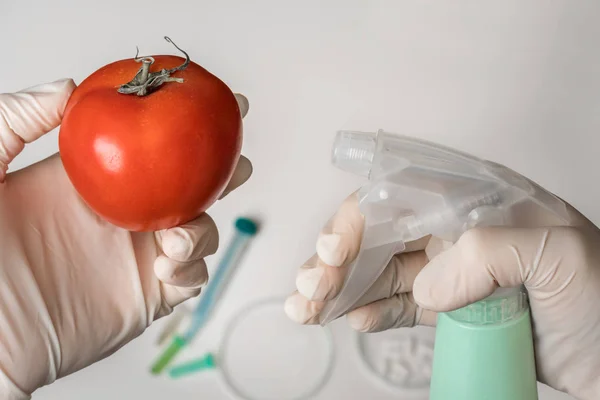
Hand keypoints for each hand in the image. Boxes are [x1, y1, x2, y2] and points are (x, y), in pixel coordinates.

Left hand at [0, 79, 251, 398]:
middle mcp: (122, 215)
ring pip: (200, 230)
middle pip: (188, 185)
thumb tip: (67, 88)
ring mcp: (138, 255)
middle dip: (219, 170)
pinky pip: (192, 277)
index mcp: (93, 182)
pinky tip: (168, 265)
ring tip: (177, 236)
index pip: (150, 143)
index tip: (214, 100)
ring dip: (203, 227)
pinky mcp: (148, 295)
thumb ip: (14, 119)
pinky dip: (193, 267)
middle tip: (234, 160)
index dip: (184, 120)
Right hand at [285, 174, 599, 398]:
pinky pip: (397, 304)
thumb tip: (428, 283)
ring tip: (310, 307)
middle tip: (313, 287)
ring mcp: (450, 269)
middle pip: (378, 232)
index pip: (400, 192)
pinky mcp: (449, 307)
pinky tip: (354, 318)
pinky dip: (369, 311)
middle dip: (336, 258)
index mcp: (477, 199)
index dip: (358, 217)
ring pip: (379, 270)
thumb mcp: (558, 253)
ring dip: (340, 287)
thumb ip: (487, 250)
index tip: (335, 248)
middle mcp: (456, 228)